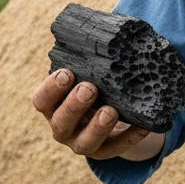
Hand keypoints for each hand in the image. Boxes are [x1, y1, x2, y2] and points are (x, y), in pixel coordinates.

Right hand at [31, 68, 153, 159]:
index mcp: (53, 106)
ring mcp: (82, 143)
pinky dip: (131, 136)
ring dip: (96, 127)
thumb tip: (107, 31)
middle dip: (74, 106)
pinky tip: (143, 124)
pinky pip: (118, 148)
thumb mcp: (88, 74)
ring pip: (84, 143)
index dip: (51, 89)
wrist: (112, 113)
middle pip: (61, 122)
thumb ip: (90, 59)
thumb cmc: (95, 84)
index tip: (67, 73)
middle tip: (89, 88)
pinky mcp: (106, 152)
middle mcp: (63, 128)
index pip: (41, 101)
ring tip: (110, 111)